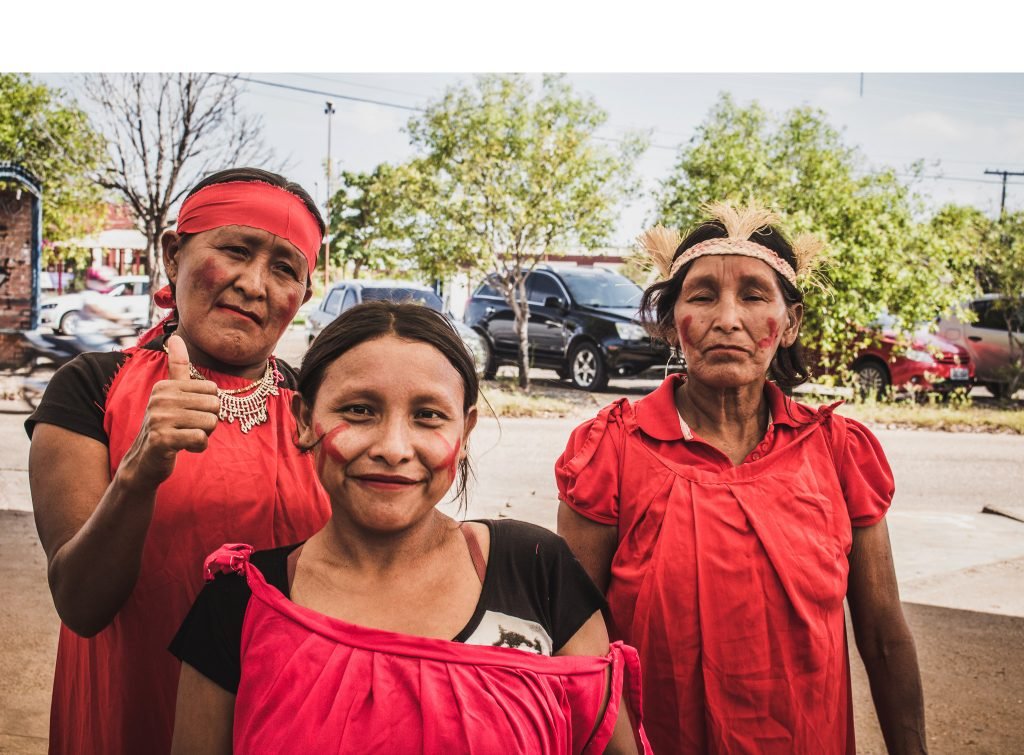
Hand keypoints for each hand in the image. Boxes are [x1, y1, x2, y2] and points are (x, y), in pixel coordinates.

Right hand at [118, 334, 221, 489]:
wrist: (145, 461)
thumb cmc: (166, 426)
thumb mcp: (171, 395)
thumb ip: (177, 367)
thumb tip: (175, 336)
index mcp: (165, 385)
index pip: (212, 389)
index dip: (208, 406)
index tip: (190, 414)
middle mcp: (160, 398)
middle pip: (214, 405)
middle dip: (209, 422)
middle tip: (189, 428)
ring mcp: (159, 418)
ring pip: (210, 423)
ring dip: (204, 435)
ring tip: (186, 437)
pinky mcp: (162, 439)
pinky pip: (200, 439)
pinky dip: (199, 447)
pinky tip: (184, 448)